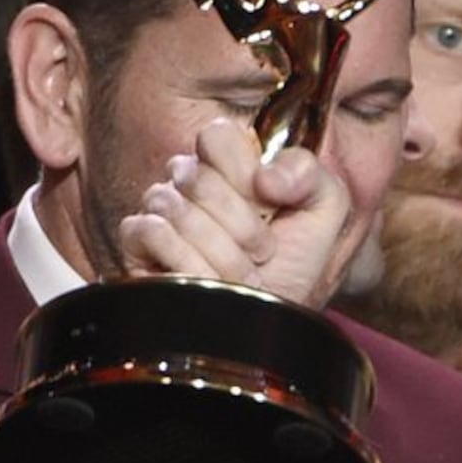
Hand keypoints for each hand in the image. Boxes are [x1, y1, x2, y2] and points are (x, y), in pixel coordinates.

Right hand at [114, 117, 352, 306]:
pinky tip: (210, 283)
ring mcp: (161, 212)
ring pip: (178, 208)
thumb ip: (312, 176)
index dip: (243, 170)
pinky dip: (190, 262)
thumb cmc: (292, 270)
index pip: (217, 135)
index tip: (269, 204)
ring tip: (243, 278)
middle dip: (243, 226)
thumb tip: (265, 176)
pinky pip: (151, 230)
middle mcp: (189, 184)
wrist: (269, 327)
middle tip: (262, 253)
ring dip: (223, 253)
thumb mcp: (324, 216)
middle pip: (198, 176)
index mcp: (230, 166)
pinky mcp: (137, 246)